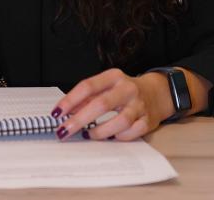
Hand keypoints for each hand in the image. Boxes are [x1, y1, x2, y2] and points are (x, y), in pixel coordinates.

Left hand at [51, 68, 172, 140]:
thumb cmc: (123, 91)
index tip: (57, 113)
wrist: (156, 93)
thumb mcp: (106, 87)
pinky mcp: (148, 120)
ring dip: (100, 131)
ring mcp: (139, 105)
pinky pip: (131, 133)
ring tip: (89, 135)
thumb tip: (65, 111)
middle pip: (101, 104)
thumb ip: (87, 97)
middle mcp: (127, 89)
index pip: (88, 86)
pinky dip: (118, 137)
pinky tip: (110, 137)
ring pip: (119, 122)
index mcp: (113, 76)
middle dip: (79, 120)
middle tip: (64, 131)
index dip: (70, 100)